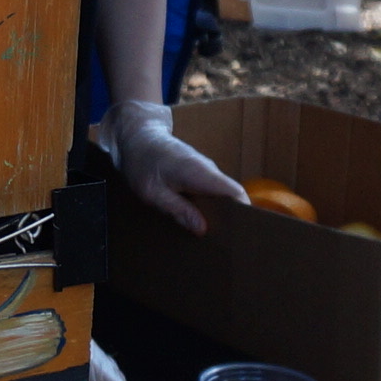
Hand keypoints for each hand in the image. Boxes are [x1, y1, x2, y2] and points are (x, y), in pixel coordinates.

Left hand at [109, 100, 251, 233]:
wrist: (137, 138)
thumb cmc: (141, 164)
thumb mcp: (152, 192)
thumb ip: (178, 210)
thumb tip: (203, 229)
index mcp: (200, 173)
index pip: (235, 192)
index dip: (244, 212)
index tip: (242, 234)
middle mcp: (209, 170)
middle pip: (232, 196)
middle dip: (233, 218)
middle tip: (226, 243)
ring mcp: (206, 170)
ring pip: (222, 195)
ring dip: (220, 213)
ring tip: (215, 237)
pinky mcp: (200, 173)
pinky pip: (212, 191)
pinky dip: (211, 206)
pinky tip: (202, 222)